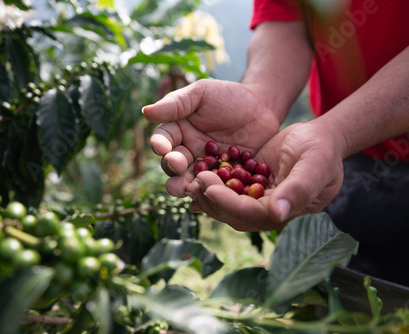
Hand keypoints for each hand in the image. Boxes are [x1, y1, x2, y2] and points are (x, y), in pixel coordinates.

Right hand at [143, 78, 280, 196]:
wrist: (263, 109)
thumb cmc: (230, 96)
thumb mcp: (202, 93)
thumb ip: (177, 103)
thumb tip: (146, 112)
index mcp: (178, 131)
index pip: (164, 139)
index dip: (161, 144)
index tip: (161, 147)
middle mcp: (188, 152)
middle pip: (174, 164)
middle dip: (172, 167)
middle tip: (176, 167)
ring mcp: (206, 169)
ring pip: (191, 180)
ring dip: (187, 185)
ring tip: (187, 189)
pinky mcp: (224, 180)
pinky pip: (215, 189)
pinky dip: (210, 195)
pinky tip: (209, 200)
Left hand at [184, 121, 345, 230]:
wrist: (322, 138)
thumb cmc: (322, 152)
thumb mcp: (314, 167)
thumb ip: (297, 191)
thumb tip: (276, 214)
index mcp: (282, 212)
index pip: (249, 214)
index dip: (227, 203)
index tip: (208, 187)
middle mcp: (266, 211)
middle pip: (232, 212)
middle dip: (211, 199)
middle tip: (193, 180)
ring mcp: (257, 198)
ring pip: (226, 202)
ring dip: (207, 192)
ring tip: (191, 176)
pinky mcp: (249, 185)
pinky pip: (227, 187)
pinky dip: (212, 181)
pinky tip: (196, 170)